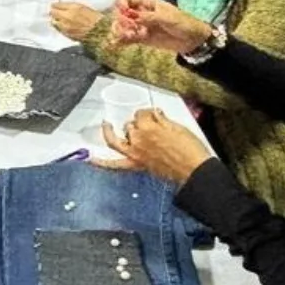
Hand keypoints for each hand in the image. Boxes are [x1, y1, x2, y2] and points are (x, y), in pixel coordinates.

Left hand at [48, 2, 103, 41]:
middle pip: (52, 12)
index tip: (54, 5)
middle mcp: (67, 16)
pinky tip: (62, 25)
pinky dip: (58, 26)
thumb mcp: (83, 7)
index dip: (55, 5)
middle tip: (53, 11)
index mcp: (73, 7)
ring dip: (55, 19)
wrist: (100, 32)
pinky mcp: (67, 34)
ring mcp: (66, 26)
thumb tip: (61, 5)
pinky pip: (58, 29)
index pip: (57, 5)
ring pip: (53, 21)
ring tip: (57, 19)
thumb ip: (71, 6)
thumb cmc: (94, 18)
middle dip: (52, 11)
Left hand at [94, 109, 212, 185]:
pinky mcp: (136, 165)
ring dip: (114, 133)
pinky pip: (114, 164)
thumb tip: (155, 115)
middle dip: (136, 124)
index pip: (141, 114)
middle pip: (130, 126)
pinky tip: (90, 159)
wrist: (194, 170)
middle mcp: (138, 139)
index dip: (147, 114)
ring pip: (118, 139)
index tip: (153, 116)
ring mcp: (135, 153)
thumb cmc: (190, 150)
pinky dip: (101, 163)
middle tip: (146, 127)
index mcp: (148, 126)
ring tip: (108, 126)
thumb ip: (162, 120)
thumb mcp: (178, 127)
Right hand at [111, 0, 214, 53]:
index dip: (121, 4)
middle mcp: (140, 13)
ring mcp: (140, 26)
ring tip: (129, 37)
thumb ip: (149, 17)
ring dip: (120, 31)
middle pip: (120, 13)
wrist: (192, 40)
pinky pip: (126, 39)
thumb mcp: (167, 18)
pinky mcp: (141, 38)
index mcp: (146, 2)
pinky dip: (119, 41)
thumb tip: (132, 16)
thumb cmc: (183, 23)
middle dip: (121, 20)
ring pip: (121, 26)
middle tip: (131, 28)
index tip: (124, 13)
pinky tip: (115, 44)